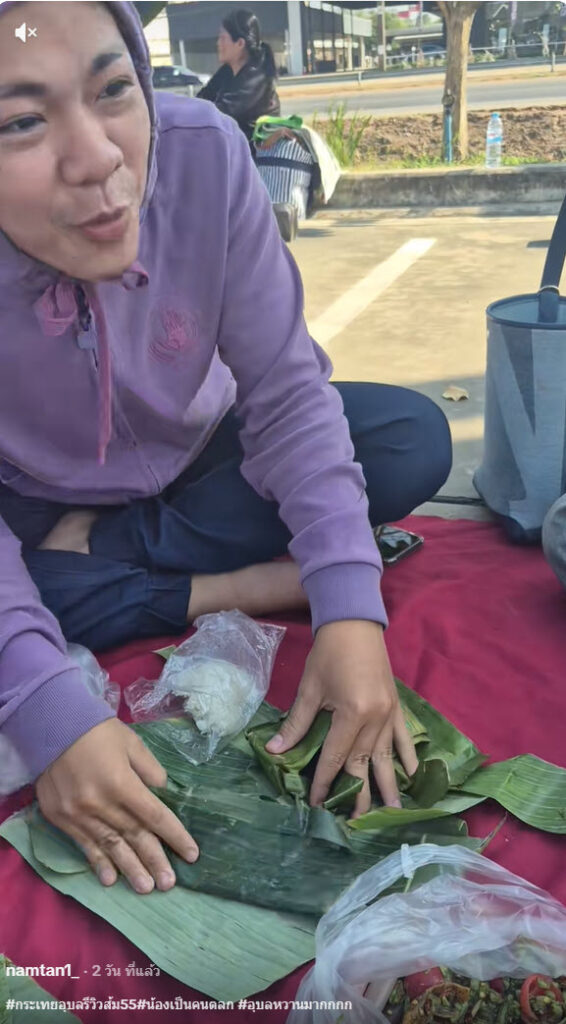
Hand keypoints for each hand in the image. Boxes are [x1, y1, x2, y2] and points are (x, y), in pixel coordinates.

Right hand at [36, 718, 198, 893]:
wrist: (52, 727)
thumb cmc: (98, 732)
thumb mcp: (132, 743)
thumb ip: (150, 771)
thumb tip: (162, 794)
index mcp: (122, 783)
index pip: (154, 816)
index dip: (174, 836)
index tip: (191, 854)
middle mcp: (100, 803)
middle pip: (134, 836)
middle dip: (154, 860)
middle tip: (169, 884)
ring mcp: (78, 814)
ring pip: (110, 846)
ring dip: (129, 869)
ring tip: (146, 888)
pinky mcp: (61, 818)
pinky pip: (83, 845)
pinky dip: (98, 863)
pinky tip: (110, 880)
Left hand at [265, 620, 417, 816]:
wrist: (354, 624)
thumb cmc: (328, 654)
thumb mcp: (309, 689)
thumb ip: (296, 723)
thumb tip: (275, 752)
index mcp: (352, 714)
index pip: (337, 758)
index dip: (325, 782)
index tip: (316, 804)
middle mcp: (376, 718)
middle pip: (365, 764)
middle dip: (359, 794)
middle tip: (355, 821)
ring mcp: (390, 713)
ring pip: (388, 756)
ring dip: (389, 784)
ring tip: (392, 810)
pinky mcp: (396, 706)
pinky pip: (404, 737)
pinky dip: (407, 756)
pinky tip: (411, 775)